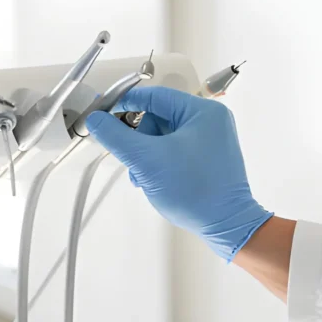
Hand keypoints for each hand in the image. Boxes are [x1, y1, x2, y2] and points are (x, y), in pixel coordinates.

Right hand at [85, 86, 272, 261]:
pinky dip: (159, 162)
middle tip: (134, 160)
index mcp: (202, 112)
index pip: (155, 96)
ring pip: (163, 136)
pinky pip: (174, 150)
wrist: (225, 225)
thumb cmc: (195, 191)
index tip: (106, 113)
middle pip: (157, 117)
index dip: (126, 103)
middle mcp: (210, 121)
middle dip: (139, 139)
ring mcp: (211, 140)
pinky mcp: (208, 158)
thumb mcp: (146, 160)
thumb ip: (117, 137)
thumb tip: (96, 120)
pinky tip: (155, 180)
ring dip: (147, 155)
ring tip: (145, 177)